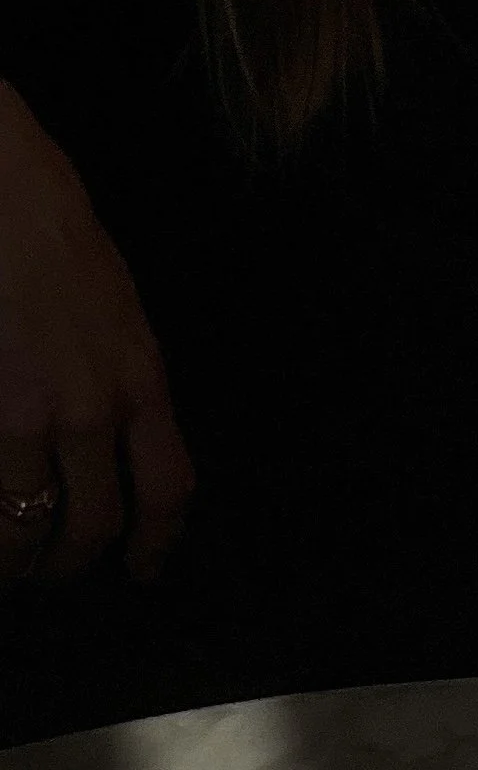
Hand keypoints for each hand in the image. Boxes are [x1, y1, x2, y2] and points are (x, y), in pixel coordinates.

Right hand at [0, 83, 194, 585]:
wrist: (5, 199)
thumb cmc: (58, 241)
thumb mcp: (119, 314)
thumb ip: (122, 382)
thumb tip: (111, 442)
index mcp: (143, 379)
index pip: (169, 486)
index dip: (157, 541)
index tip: (143, 569)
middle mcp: (97, 407)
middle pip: (95, 523)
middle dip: (71, 562)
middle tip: (50, 570)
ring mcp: (35, 414)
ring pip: (29, 523)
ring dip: (17, 554)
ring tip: (7, 559)